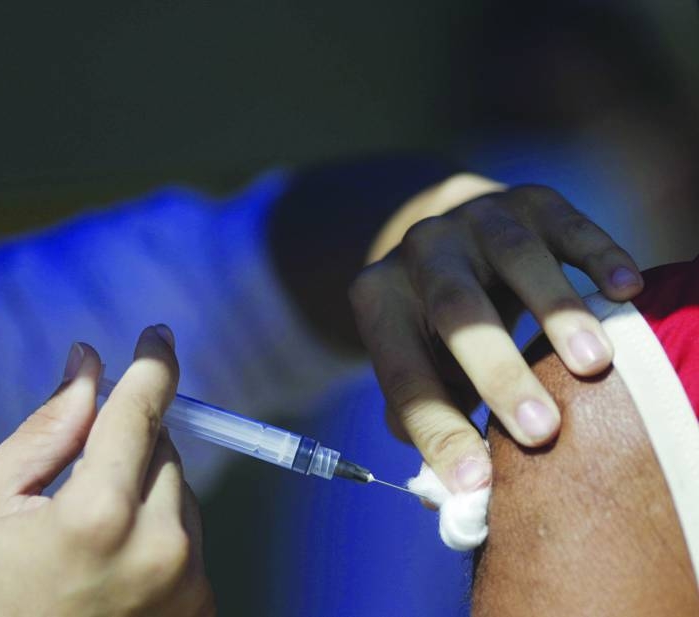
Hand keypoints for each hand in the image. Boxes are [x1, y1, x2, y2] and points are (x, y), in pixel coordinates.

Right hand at [0, 326, 214, 616]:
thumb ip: (45, 427)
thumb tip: (88, 365)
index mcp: (99, 514)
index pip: (141, 409)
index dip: (152, 363)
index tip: (157, 336)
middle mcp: (160, 547)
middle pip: (163, 447)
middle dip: (126, 445)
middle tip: (76, 484)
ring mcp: (189, 583)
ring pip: (181, 491)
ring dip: (145, 490)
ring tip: (89, 542)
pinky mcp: (202, 608)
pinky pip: (189, 537)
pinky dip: (158, 531)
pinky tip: (113, 567)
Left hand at [349, 178, 643, 492]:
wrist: (451, 234)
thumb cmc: (434, 327)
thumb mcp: (417, 364)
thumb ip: (428, 418)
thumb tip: (456, 486)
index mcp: (379, 299)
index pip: (404, 375)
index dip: (437, 430)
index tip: (476, 482)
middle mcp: (420, 252)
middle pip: (456, 312)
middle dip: (498, 374)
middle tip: (543, 431)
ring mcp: (475, 219)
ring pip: (513, 257)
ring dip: (554, 310)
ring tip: (592, 362)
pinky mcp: (530, 200)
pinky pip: (566, 223)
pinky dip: (597, 254)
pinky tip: (626, 289)